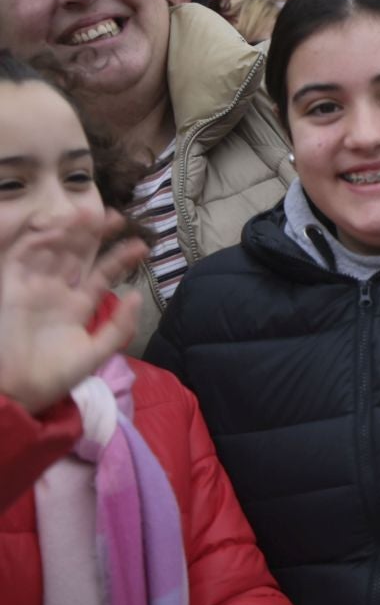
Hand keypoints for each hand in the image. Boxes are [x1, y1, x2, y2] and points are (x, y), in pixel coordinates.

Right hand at [0, 226, 144, 415]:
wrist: (18, 390)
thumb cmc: (56, 375)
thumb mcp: (96, 352)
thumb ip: (119, 327)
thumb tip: (138, 296)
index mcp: (78, 305)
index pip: (103, 274)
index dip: (120, 258)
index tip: (142, 244)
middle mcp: (57, 291)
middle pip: (78, 255)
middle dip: (96, 235)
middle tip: (118, 216)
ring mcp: (34, 287)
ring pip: (53, 250)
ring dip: (70, 231)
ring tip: (92, 214)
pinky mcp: (11, 287)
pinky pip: (22, 257)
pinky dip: (37, 240)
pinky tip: (58, 229)